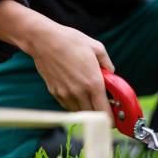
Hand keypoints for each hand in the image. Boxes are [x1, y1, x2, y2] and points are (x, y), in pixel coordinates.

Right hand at [0, 0, 113, 118]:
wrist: (43, 40)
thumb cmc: (70, 41)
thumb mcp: (97, 48)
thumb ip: (108, 65)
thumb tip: (111, 74)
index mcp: (93, 83)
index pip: (105, 112)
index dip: (112, 117)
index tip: (114, 114)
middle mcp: (79, 92)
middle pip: (93, 116)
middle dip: (100, 113)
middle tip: (104, 105)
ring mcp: (66, 94)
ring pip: (80, 112)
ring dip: (87, 109)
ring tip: (90, 97)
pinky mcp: (55, 93)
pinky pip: (68, 106)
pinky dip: (75, 103)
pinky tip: (77, 93)